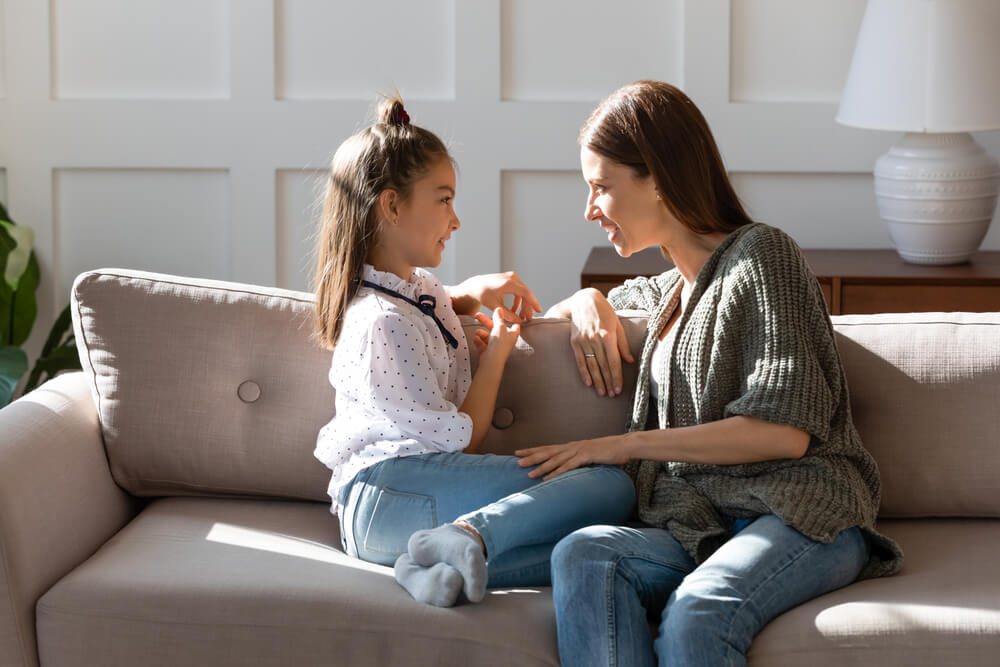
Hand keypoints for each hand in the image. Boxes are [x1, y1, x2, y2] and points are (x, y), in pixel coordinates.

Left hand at [450, 272, 541, 321]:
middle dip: (527, 307)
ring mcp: (512, 277)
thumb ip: (507, 314)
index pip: (526, 293)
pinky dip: (519, 300)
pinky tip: (515, 310)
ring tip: (521, 316)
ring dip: (523, 305)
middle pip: (526, 293)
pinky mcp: (510, 279)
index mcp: (508, 283)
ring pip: (523, 293)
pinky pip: (519, 291)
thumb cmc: (482, 294)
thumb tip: (519, 321)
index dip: (533, 303)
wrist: (475, 285)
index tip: (539, 311)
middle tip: (527, 319)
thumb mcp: (494, 306)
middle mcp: (512, 278)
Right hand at [481, 307, 520, 361]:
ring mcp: (496, 347)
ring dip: (481, 333)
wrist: (491, 361)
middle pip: (495, 328)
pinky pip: (482, 344)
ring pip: (487, 336)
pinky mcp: (488, 352)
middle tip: (478, 316)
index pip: (514, 327)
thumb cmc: (499, 346)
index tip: (509, 315)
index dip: (512, 320)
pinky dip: (479, 341)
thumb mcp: (499, 327)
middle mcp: (504, 341)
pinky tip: (476, 339)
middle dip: (486, 322)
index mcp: (512, 335)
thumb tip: (499, 309)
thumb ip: (498, 318)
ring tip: (477, 332)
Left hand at [515, 435, 632, 479]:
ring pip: (555, 460)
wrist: (625, 446)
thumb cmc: (609, 452)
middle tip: (516, 460)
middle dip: (531, 456)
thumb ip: (580, 460)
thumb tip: (571, 468)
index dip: (533, 450)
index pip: (549, 448)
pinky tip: (547, 478)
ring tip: (528, 473)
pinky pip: (569, 466)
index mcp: (572, 446)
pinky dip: (557, 472)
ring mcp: (579, 450)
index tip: (519, 453)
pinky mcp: (587, 456)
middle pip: (548, 451)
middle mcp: (573, 446)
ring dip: (541, 467)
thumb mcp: (591, 456)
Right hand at [568, 290, 634, 396]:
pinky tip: (588, 383)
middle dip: (608, 382)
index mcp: (608, 335)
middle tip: (612, 395)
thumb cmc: (604, 312)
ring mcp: (583, 341)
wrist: (583, 301)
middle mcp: (595, 339)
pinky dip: (584, 372)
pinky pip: (580, 360)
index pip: (614, 361)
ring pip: (591, 365)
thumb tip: (630, 361)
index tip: (619, 389)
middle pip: (603, 365)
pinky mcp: (574, 342)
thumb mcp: (617, 324)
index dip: (616, 376)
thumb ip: (623, 344)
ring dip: (597, 380)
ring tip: (602, 392)